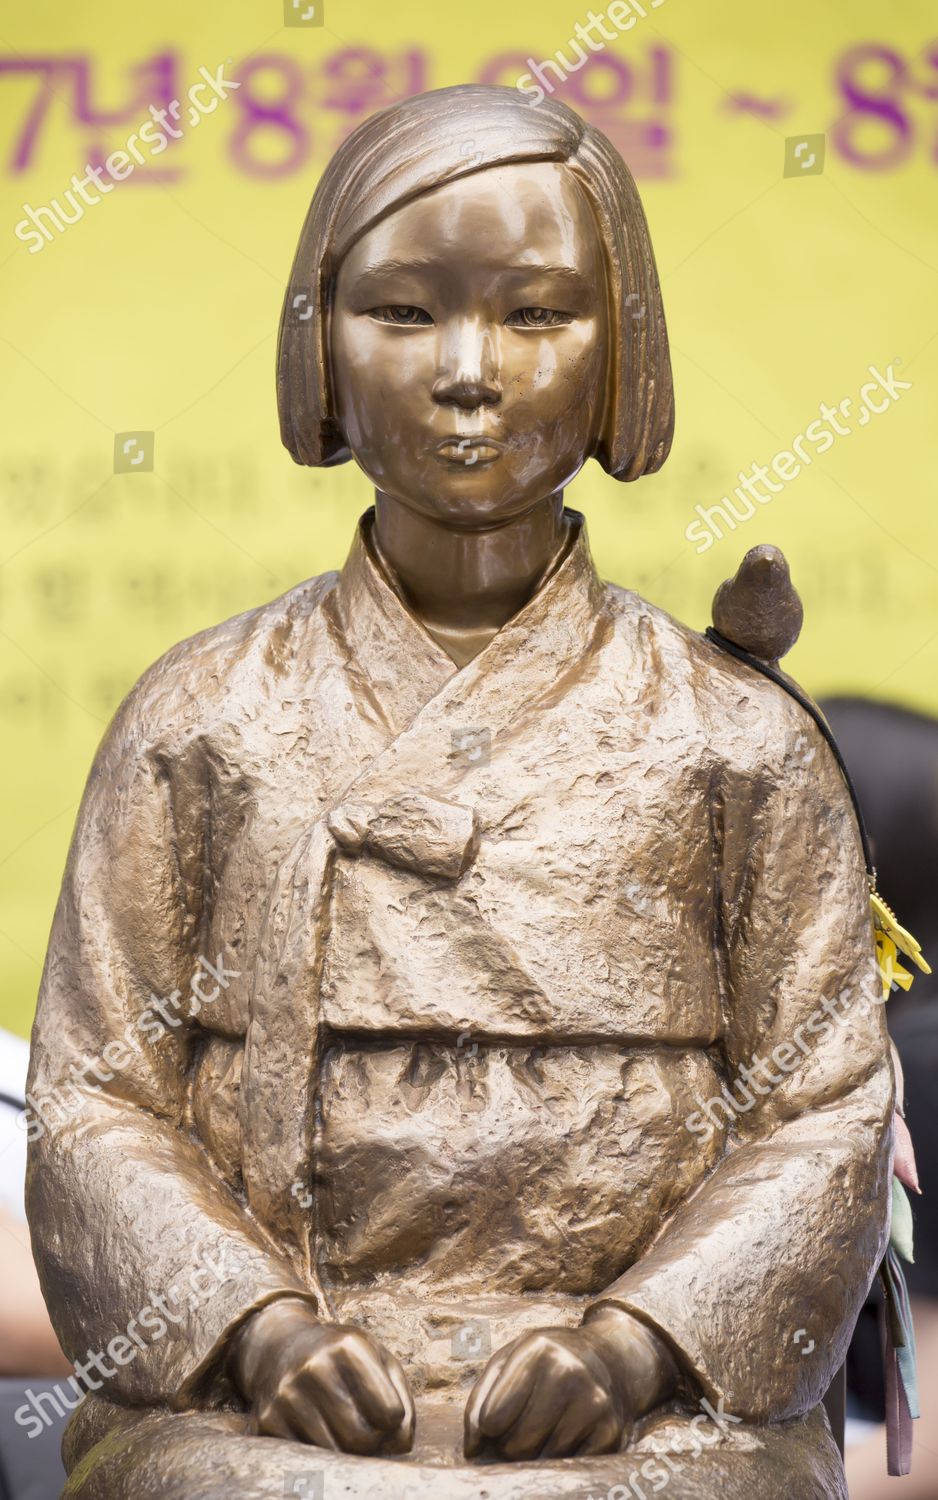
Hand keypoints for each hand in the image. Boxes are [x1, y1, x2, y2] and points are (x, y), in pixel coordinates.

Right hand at [231, 1298, 414, 1454]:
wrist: (279, 1345)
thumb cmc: (340, 1357)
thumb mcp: (378, 1360)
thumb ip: (403, 1401)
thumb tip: (401, 1446)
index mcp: (348, 1345)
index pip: (390, 1412)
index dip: (393, 1420)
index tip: (384, 1412)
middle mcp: (314, 1366)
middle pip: (361, 1438)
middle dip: (371, 1441)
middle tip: (366, 1428)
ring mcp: (286, 1394)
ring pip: (334, 1454)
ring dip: (345, 1450)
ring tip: (341, 1427)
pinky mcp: (266, 1420)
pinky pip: (306, 1458)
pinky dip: (318, 1453)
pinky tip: (317, 1430)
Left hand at [464, 1307, 675, 1460]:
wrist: (610, 1357)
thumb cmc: (546, 1362)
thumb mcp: (508, 1362)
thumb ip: (479, 1401)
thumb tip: (473, 1450)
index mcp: (537, 1350)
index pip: (493, 1417)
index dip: (490, 1427)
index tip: (497, 1420)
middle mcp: (568, 1372)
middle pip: (517, 1445)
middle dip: (512, 1444)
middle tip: (524, 1427)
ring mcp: (594, 1402)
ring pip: (544, 1460)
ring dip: (538, 1453)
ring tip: (546, 1429)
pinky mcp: (611, 1431)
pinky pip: (570, 1466)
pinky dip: (562, 1460)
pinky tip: (568, 1436)